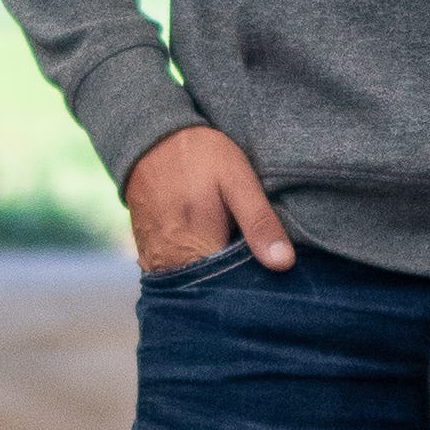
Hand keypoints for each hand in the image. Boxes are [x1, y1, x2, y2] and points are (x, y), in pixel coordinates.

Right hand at [123, 126, 294, 273]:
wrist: (151, 138)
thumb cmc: (200, 156)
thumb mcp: (238, 180)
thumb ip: (259, 223)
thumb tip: (283, 264)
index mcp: (195, 248)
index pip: (230, 290)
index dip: (252, 283)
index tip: (265, 270)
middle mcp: (169, 262)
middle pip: (209, 291)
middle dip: (231, 284)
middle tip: (251, 257)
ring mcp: (154, 260)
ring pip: (191, 286)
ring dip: (211, 279)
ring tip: (228, 250)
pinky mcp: (147, 254)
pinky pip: (174, 275)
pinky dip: (192, 269)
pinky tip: (207, 249)